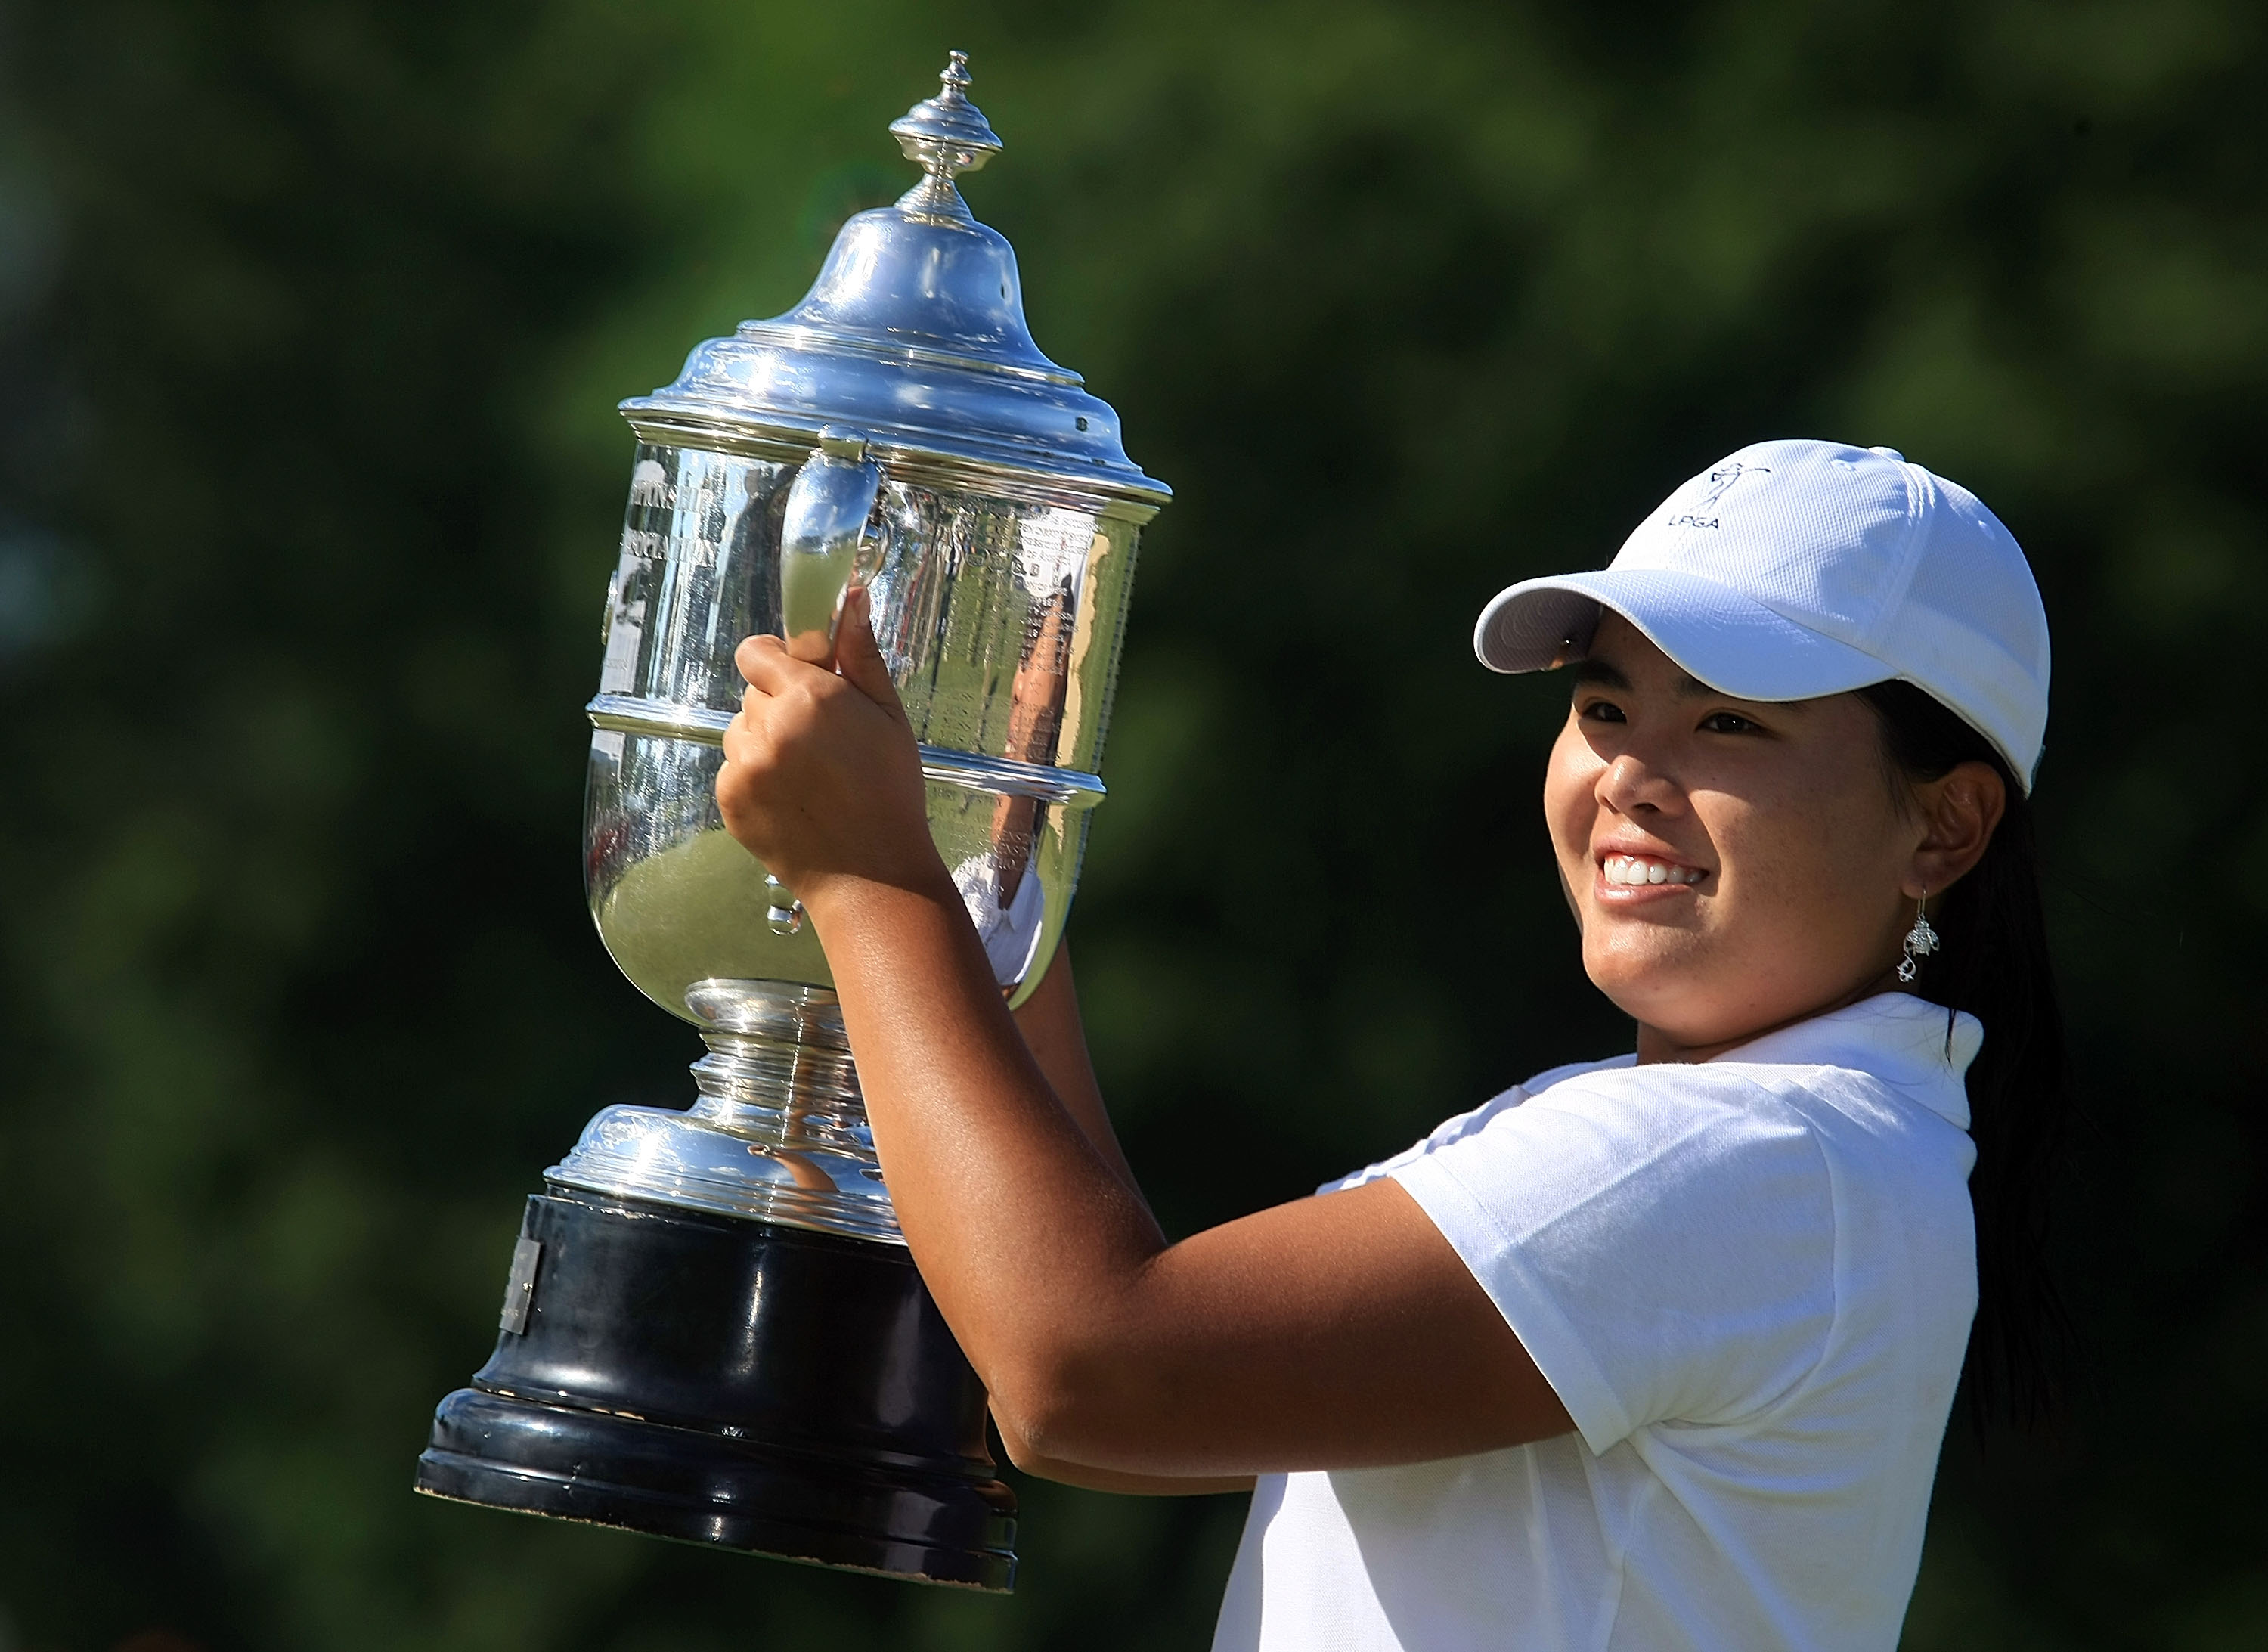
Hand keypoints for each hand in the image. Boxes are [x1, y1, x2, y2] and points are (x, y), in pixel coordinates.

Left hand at [716, 587, 942, 911]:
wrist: (873, 875)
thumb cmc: (891, 792)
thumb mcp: (890, 717)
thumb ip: (861, 656)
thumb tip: (851, 598)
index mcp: (809, 697)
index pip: (757, 651)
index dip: (778, 660)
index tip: (800, 678)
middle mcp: (768, 727)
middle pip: (752, 692)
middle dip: (780, 705)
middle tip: (820, 740)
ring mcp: (743, 766)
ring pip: (740, 730)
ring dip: (765, 741)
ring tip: (807, 774)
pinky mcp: (729, 799)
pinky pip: (734, 768)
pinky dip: (757, 777)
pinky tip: (794, 798)